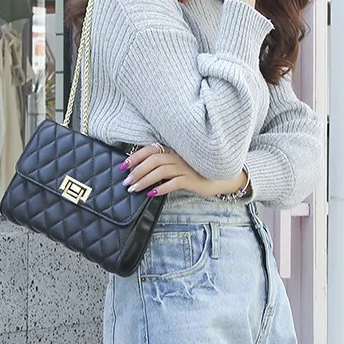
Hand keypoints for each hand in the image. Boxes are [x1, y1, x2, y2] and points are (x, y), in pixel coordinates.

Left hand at [118, 143, 239, 197]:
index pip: (150, 150)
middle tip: (126, 182)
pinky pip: (174, 183)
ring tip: (134, 189)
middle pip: (153, 160)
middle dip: (137, 171)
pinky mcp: (192, 179)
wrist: (220, 177)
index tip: (123, 165)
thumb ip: (164, 164)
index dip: (135, 156)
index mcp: (173, 150)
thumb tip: (141, 171)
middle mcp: (178, 156)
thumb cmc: (196, 171)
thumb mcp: (178, 164)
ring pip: (161, 171)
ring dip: (145, 180)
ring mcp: (185, 167)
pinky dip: (161, 188)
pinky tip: (152, 194)